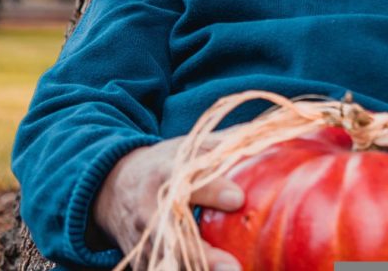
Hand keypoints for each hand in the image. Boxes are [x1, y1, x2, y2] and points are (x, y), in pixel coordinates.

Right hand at [94, 137, 243, 270]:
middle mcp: (149, 211)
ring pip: (168, 263)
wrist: (114, 187)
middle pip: (174, 236)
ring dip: (197, 270)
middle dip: (203, 254)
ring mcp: (142, 240)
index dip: (212, 191)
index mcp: (164, 174)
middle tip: (232, 267)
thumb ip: (226, 143)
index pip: (188, 181)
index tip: (238, 198)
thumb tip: (273, 131)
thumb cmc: (165, 164)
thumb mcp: (189, 147)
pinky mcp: (140, 260)